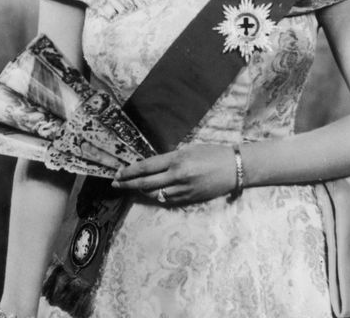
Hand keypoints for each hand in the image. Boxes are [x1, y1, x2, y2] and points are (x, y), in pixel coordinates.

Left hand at [111, 144, 237, 204]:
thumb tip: (152, 166)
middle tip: (115, 184)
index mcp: (177, 159)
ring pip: (154, 194)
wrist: (234, 168)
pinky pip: (167, 200)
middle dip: (127, 184)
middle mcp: (178, 175)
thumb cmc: (213, 154)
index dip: (129, 171)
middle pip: (145, 183)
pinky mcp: (189, 199)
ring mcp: (183, 189)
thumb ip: (170, 158)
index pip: (146, 167)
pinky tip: (150, 194)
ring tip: (131, 188)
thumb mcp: (189, 149)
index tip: (118, 173)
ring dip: (141, 191)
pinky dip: (156, 197)